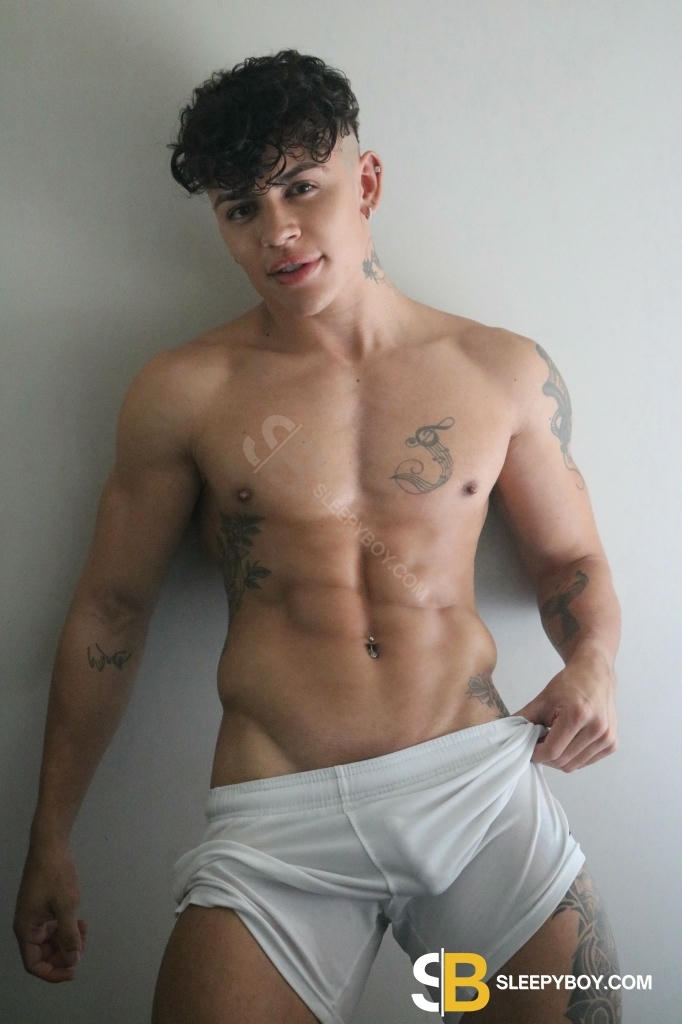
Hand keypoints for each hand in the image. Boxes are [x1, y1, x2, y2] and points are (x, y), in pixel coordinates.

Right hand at [14, 842, 87, 982]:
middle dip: (64, 954)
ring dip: (68, 941)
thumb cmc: (56, 873)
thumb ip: (69, 935)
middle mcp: (28, 926)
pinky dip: (68, 928)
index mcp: (27, 929)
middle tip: (83, 945)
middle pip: (44, 955)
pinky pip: (54, 928)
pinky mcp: (44, 908)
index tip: (73, 971)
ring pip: (52, 941)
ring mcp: (36, 916)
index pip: (34, 964)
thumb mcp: (66, 905)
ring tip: (84, 930)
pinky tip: (81, 922)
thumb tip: (73, 959)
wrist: (50, 844)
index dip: (53, 972)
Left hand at [514, 649, 617, 771]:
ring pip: (574, 765)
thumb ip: (524, 718)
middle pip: (562, 761)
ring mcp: (607, 738)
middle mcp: (597, 729)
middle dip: (546, 756)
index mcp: (578, 716)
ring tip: (553, 739)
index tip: (527, 748)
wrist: (595, 674)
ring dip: (559, 758)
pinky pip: (585, 762)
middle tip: (538, 743)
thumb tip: (505, 734)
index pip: (552, 751)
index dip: (535, 754)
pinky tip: (567, 741)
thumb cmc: (569, 684)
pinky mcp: (612, 744)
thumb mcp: (543, 699)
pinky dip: (572, 757)